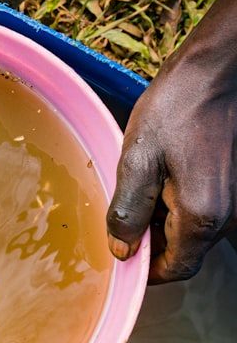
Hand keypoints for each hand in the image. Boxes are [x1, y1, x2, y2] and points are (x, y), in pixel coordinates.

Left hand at [107, 0, 236, 282]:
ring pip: (187, 228)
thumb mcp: (137, 160)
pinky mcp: (226, 182)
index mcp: (202, 217)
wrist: (214, 72)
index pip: (175, 269)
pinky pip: (195, 206)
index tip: (117, 258)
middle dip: (147, 241)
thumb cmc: (176, 109)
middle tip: (116, 214)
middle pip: (182, 250)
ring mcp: (228, 198)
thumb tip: (121, 251)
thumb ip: (128, 211)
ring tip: (134, 184)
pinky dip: (170, 200)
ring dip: (157, 218)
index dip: (144, 270)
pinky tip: (152, 172)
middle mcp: (223, 214)